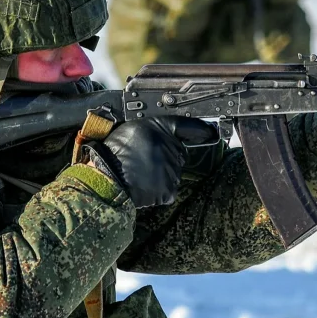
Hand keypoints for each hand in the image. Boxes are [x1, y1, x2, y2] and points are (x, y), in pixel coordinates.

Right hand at [90, 117, 218, 207]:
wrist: (106, 177)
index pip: (188, 127)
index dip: (201, 130)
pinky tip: (143, 185)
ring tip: (140, 173)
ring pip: (173, 172)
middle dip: (166, 156)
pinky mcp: (169, 190)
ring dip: (161, 174)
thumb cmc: (114, 152)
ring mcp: (171, 171)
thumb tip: (170, 135)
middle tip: (144, 159)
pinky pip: (168, 189)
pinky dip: (158, 190)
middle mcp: (171, 148)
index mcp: (161, 129)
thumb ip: (154, 130)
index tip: (210, 132)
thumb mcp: (133, 127)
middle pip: (178, 153)